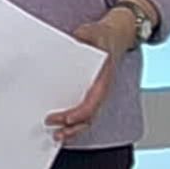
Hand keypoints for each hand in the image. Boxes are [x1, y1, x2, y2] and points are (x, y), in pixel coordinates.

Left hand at [44, 10, 137, 142]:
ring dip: (72, 130)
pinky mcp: (88, 94)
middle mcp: (99, 92)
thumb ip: (85, 35)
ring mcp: (94, 95)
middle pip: (88, 118)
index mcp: (101, 81)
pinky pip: (81, 113)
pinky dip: (71, 123)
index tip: (64, 119)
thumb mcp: (94, 32)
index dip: (78, 114)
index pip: (91, 104)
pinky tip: (58, 127)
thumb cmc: (102, 37)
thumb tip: (77, 38)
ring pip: (85, 120)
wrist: (114, 36)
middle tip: (55, 133)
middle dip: (72, 129)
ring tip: (56, 136)